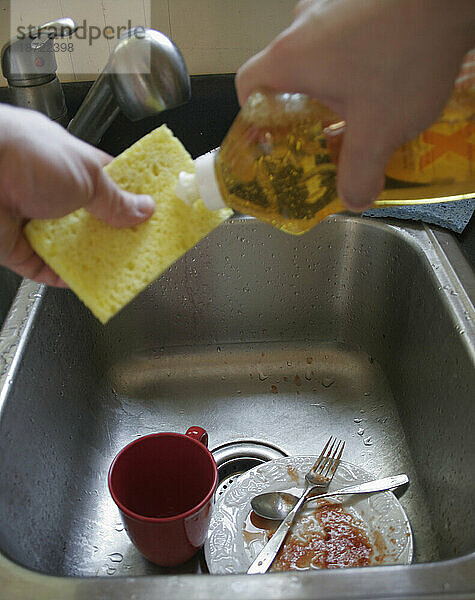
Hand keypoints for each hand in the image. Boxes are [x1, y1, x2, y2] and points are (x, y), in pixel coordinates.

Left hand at [0, 105, 154, 285]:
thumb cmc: (25, 155)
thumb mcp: (87, 175)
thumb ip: (116, 199)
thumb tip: (144, 209)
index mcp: (67, 163)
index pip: (106, 183)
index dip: (130, 199)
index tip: (151, 216)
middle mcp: (48, 190)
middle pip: (88, 218)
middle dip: (112, 234)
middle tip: (138, 248)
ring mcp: (31, 218)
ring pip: (67, 246)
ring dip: (89, 258)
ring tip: (117, 269)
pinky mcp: (14, 246)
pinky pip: (41, 268)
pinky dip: (60, 277)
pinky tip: (82, 282)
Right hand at [236, 0, 474, 209]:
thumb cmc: (407, 52)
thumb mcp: (378, 130)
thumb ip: (359, 173)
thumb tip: (353, 198)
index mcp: (292, 58)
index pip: (248, 86)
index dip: (254, 117)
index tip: (274, 137)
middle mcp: (305, 26)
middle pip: (286, 74)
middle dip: (302, 108)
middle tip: (325, 132)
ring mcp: (333, 5)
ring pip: (318, 54)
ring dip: (333, 83)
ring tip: (362, 106)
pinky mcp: (361, 1)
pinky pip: (345, 36)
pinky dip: (356, 59)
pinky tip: (386, 75)